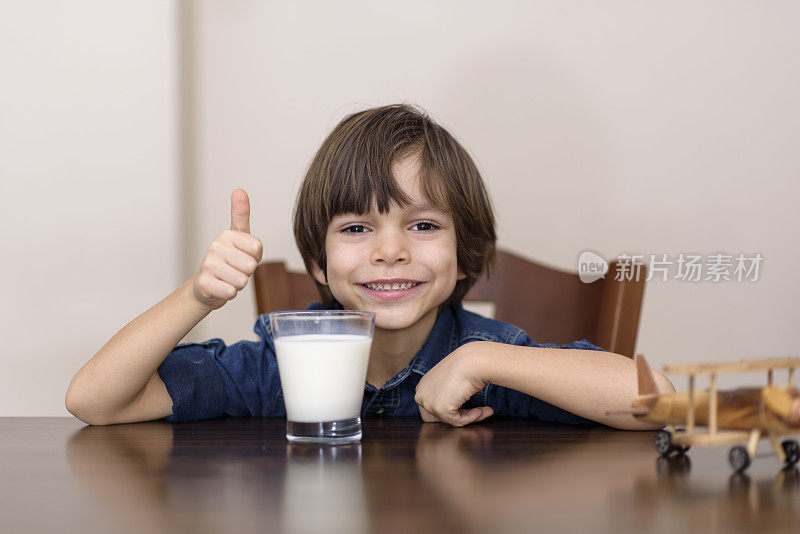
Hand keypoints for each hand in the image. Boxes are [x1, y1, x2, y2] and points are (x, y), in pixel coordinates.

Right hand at [191, 189, 262, 310]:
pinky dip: (229, 293)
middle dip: (246, 272)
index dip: (255, 257)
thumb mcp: (239, 237)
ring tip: (228, 278)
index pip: (257, 248)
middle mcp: (215, 247)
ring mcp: (208, 265)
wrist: (206, 286)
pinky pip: (231, 292)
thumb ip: (241, 214)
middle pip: (251, 265)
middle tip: (235, 270)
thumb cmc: (228, 261)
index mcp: (226, 235)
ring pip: (242, 280)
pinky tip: (221, 287)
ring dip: (238, 283)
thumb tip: (239, 190)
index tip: (243, 256)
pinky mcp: (204, 283)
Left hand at [414, 342, 493, 426]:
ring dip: (467, 417)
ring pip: (448, 420)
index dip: (450, 410)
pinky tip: (481, 410)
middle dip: (455, 416)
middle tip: (474, 411)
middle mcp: (421, 394)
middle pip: (436, 417)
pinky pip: (457, 422)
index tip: (467, 408)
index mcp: (423, 386)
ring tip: (482, 411)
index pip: (431, 408)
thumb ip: (448, 394)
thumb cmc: (467, 366)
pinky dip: (471, 418)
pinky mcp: (440, 409)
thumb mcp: (452, 380)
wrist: (474, 361)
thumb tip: (456, 410)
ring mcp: (428, 402)